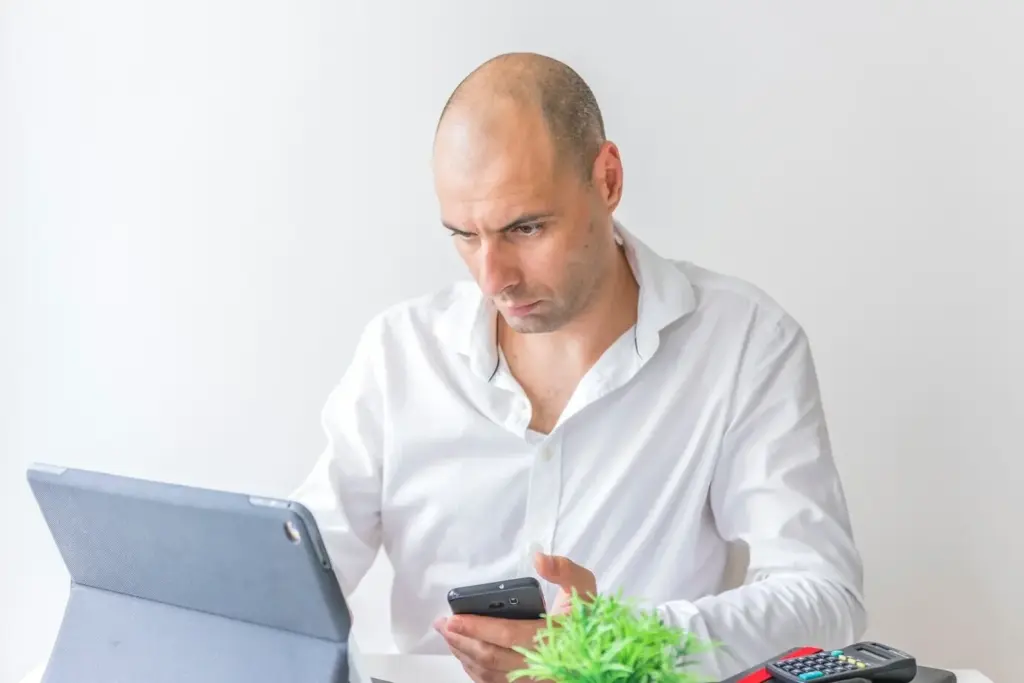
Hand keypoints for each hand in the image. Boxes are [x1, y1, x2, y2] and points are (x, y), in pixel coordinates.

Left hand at [433, 552, 596, 682]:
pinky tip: (465, 654)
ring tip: (449, 636)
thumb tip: (539, 559)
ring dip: (464, 655)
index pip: (508, 634)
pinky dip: (475, 670)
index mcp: (553, 638)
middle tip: (443, 625)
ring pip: (490, 674)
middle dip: (462, 640)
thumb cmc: (590, 620)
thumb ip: (565, 570)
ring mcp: (534, 681)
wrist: (603, 654)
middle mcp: (542, 665)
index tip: (454, 618)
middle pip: (491, 657)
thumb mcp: (585, 589)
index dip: (477, 627)